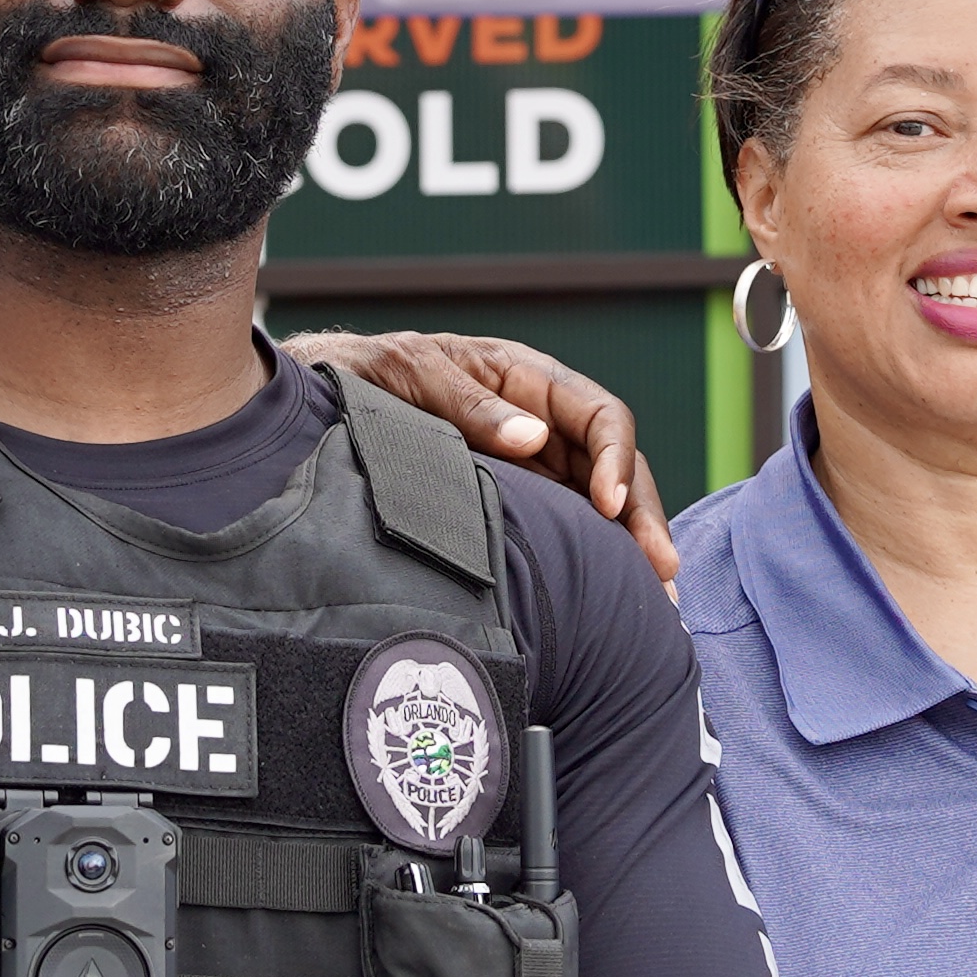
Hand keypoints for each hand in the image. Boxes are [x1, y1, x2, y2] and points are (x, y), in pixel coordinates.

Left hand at [285, 330, 675, 583]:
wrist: (315, 401)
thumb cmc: (366, 376)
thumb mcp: (412, 375)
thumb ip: (471, 406)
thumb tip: (531, 436)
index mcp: (526, 379)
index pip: (598, 415)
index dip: (614, 459)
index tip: (609, 505)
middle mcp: (541, 421)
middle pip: (614, 466)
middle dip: (643, 516)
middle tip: (661, 570)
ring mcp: (533, 462)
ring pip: (601, 503)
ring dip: (632, 546)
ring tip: (658, 600)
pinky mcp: (518, 499)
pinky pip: (569, 525)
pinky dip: (599, 558)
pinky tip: (616, 596)